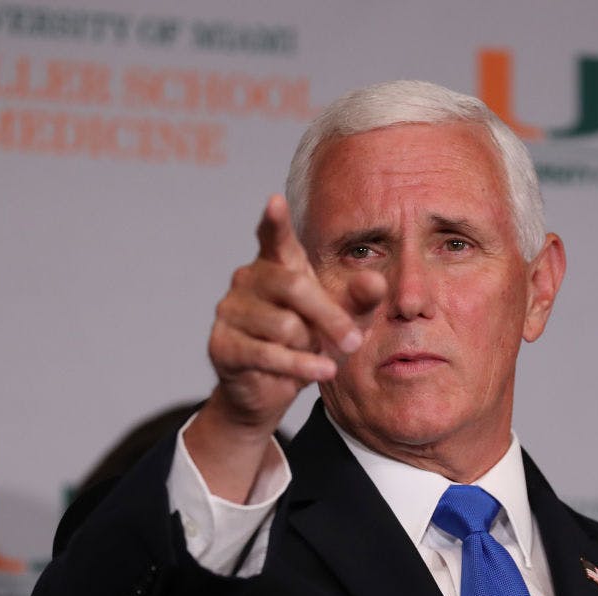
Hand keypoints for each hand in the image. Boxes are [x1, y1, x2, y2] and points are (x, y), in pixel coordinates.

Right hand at [185, 195, 384, 500]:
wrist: (273, 391)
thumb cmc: (310, 344)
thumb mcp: (344, 320)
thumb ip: (361, 299)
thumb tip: (375, 281)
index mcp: (277, 264)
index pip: (274, 237)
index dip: (275, 221)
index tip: (275, 202)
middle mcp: (248, 279)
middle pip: (294, 287)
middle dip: (329, 317)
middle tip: (354, 342)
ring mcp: (230, 311)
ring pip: (284, 325)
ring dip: (309, 347)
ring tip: (309, 354)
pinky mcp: (222, 345)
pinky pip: (268, 354)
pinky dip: (301, 366)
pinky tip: (321, 372)